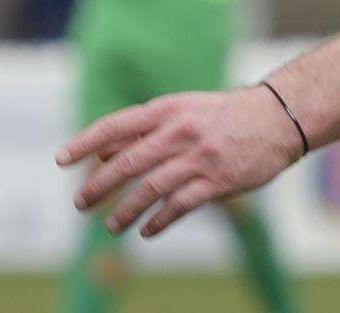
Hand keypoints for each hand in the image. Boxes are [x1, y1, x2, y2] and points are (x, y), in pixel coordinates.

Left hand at [56, 86, 299, 237]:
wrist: (277, 117)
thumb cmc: (223, 115)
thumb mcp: (183, 111)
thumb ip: (145, 132)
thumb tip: (102, 152)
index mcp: (168, 110)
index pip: (116, 125)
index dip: (86, 142)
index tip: (62, 159)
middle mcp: (180, 131)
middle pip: (128, 162)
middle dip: (99, 186)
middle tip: (81, 203)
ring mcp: (199, 157)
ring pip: (150, 188)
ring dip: (125, 211)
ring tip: (111, 226)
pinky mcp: (217, 180)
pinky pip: (179, 205)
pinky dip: (159, 221)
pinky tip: (147, 231)